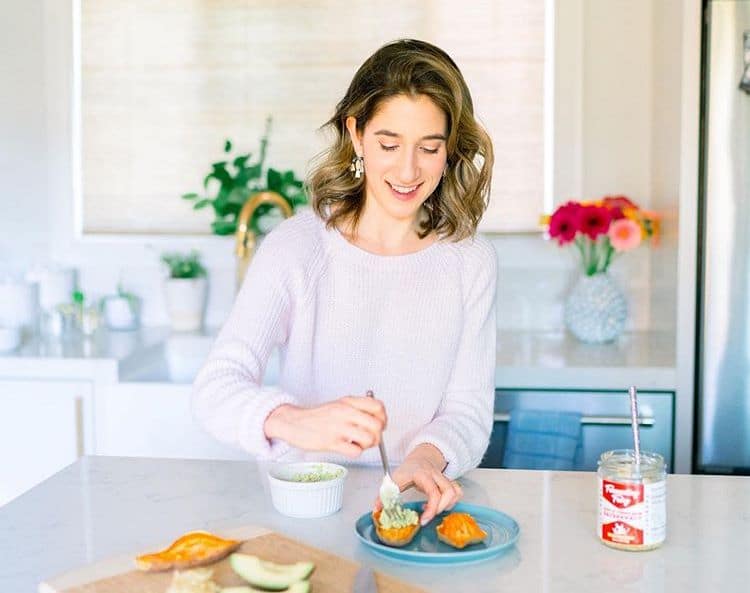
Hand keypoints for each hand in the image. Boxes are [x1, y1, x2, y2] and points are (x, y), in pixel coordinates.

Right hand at [263, 396, 385, 457]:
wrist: (294, 422)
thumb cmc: (318, 416)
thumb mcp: (339, 404)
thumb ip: (358, 409)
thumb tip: (379, 420)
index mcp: (348, 401)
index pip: (378, 406)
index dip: (383, 418)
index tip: (378, 424)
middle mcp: (345, 412)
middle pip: (377, 425)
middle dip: (377, 435)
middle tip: (369, 438)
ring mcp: (338, 427)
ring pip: (369, 438)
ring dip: (367, 445)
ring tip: (358, 444)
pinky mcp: (331, 442)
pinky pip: (355, 451)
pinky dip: (355, 452)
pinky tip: (348, 448)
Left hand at [375, 443, 462, 525]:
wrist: (419, 458)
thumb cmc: (406, 471)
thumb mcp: (393, 480)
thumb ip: (384, 495)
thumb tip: (377, 510)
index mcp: (421, 474)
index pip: (433, 492)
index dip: (431, 508)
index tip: (423, 520)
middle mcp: (435, 474)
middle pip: (448, 491)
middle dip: (440, 508)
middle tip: (427, 516)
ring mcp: (443, 477)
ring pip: (455, 491)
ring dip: (447, 505)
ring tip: (433, 510)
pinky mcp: (448, 481)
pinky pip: (458, 491)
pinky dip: (452, 501)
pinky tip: (440, 505)